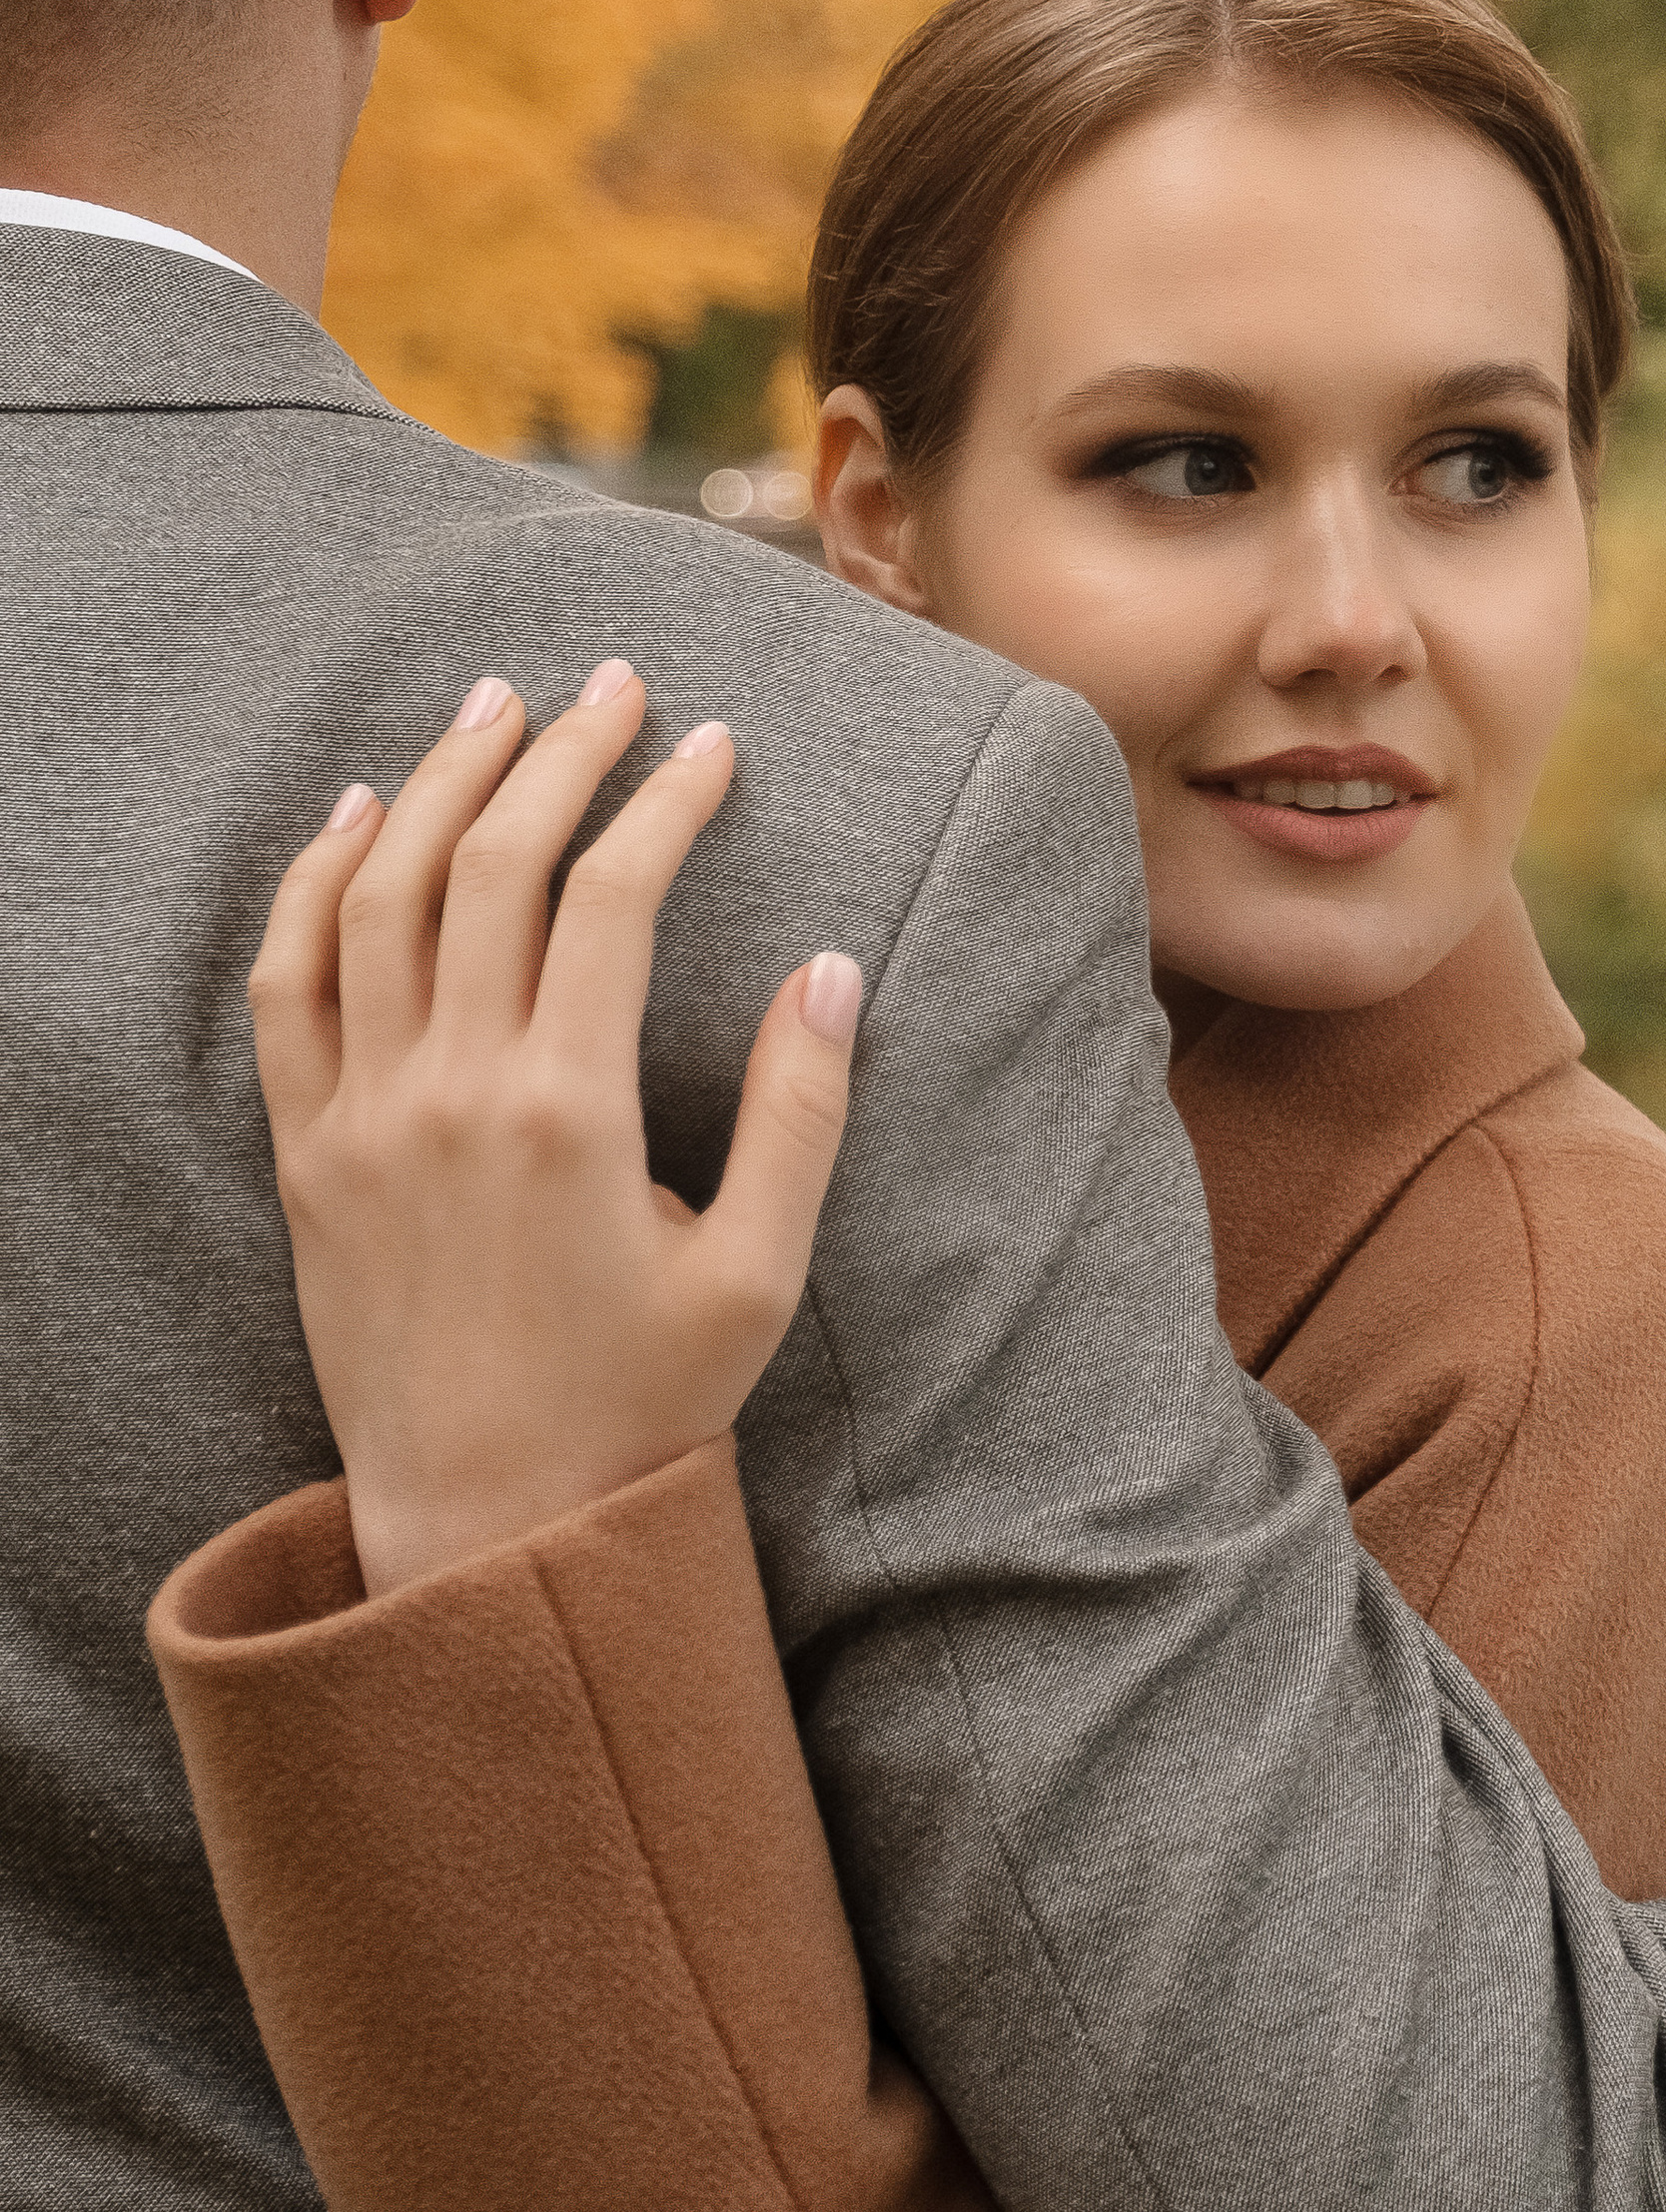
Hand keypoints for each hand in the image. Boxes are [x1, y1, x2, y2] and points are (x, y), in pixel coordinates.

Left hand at [251, 663, 862, 1596]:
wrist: (488, 1526)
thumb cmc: (641, 1411)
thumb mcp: (758, 1275)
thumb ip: (799, 1114)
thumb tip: (834, 970)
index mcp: (571, 1111)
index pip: (610, 896)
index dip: (665, 802)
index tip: (712, 745)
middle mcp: (452, 1092)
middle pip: (493, 864)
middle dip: (558, 753)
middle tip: (609, 685)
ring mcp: (362, 1117)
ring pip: (380, 896)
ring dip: (437, 785)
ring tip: (492, 711)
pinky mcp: (306, 1153)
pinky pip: (285, 983)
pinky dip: (313, 883)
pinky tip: (357, 817)